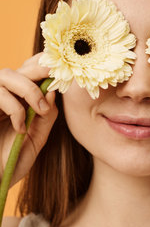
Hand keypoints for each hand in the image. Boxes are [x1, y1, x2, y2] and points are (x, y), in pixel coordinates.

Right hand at [0, 53, 57, 187]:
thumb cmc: (12, 161)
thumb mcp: (37, 137)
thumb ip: (47, 115)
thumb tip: (54, 91)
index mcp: (18, 98)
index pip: (32, 70)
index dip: (46, 65)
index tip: (65, 73)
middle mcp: (4, 95)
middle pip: (21, 66)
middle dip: (41, 69)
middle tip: (57, 80)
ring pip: (7, 74)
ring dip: (29, 90)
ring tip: (40, 110)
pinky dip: (14, 109)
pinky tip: (20, 128)